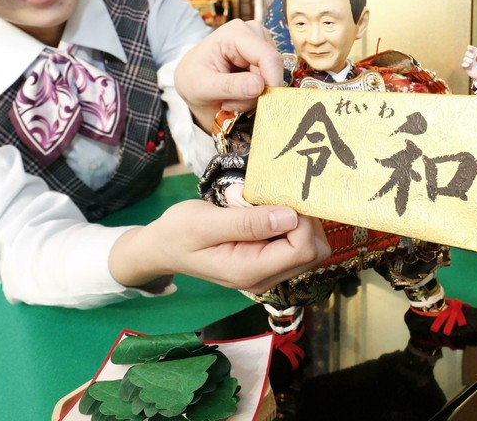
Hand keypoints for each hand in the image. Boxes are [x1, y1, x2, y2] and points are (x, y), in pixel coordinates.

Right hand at [110, 200, 329, 294]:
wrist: (162, 248)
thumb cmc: (178, 232)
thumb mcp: (205, 223)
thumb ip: (247, 222)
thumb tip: (289, 217)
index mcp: (251, 271)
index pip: (304, 249)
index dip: (303, 220)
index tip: (282, 197)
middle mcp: (265, 278)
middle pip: (314, 252)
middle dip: (306, 221)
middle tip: (278, 198)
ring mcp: (267, 274)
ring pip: (310, 249)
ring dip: (299, 222)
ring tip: (268, 204)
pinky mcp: (267, 264)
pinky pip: (295, 246)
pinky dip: (291, 225)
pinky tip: (268, 211)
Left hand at [175, 19, 282, 131]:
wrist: (191, 80)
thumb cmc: (193, 79)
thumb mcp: (203, 86)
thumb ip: (230, 86)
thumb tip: (259, 86)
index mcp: (235, 33)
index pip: (267, 56)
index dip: (271, 81)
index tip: (261, 105)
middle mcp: (253, 32)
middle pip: (273, 68)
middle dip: (256, 93)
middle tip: (230, 103)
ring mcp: (261, 43)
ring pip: (274, 76)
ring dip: (255, 95)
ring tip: (230, 98)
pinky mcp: (265, 56)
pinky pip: (272, 81)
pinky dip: (257, 94)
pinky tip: (238, 94)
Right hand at [461, 45, 476, 81]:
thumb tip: (476, 50)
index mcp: (475, 53)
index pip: (471, 49)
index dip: (469, 48)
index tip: (469, 48)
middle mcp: (471, 57)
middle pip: (467, 53)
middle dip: (468, 54)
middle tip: (472, 56)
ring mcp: (469, 63)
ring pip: (464, 59)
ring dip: (467, 59)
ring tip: (471, 61)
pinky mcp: (467, 68)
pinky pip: (463, 65)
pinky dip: (464, 64)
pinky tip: (468, 64)